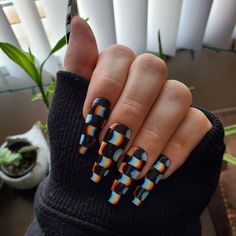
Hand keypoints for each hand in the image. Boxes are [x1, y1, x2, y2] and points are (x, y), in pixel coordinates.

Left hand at [64, 16, 212, 205]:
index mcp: (117, 73)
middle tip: (110, 147)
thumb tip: (78, 23)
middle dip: (130, 111)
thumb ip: (76, 69)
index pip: (119, 54)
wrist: (98, 195)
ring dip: (151, 136)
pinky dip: (174, 151)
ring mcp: (173, 101)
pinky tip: (154, 173)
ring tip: (129, 168)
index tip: (90, 121)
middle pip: (153, 68)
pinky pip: (196, 124)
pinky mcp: (194, 124)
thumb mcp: (68, 111)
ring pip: (178, 95)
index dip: (105, 85)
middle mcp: (148, 81)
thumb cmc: (80, 153)